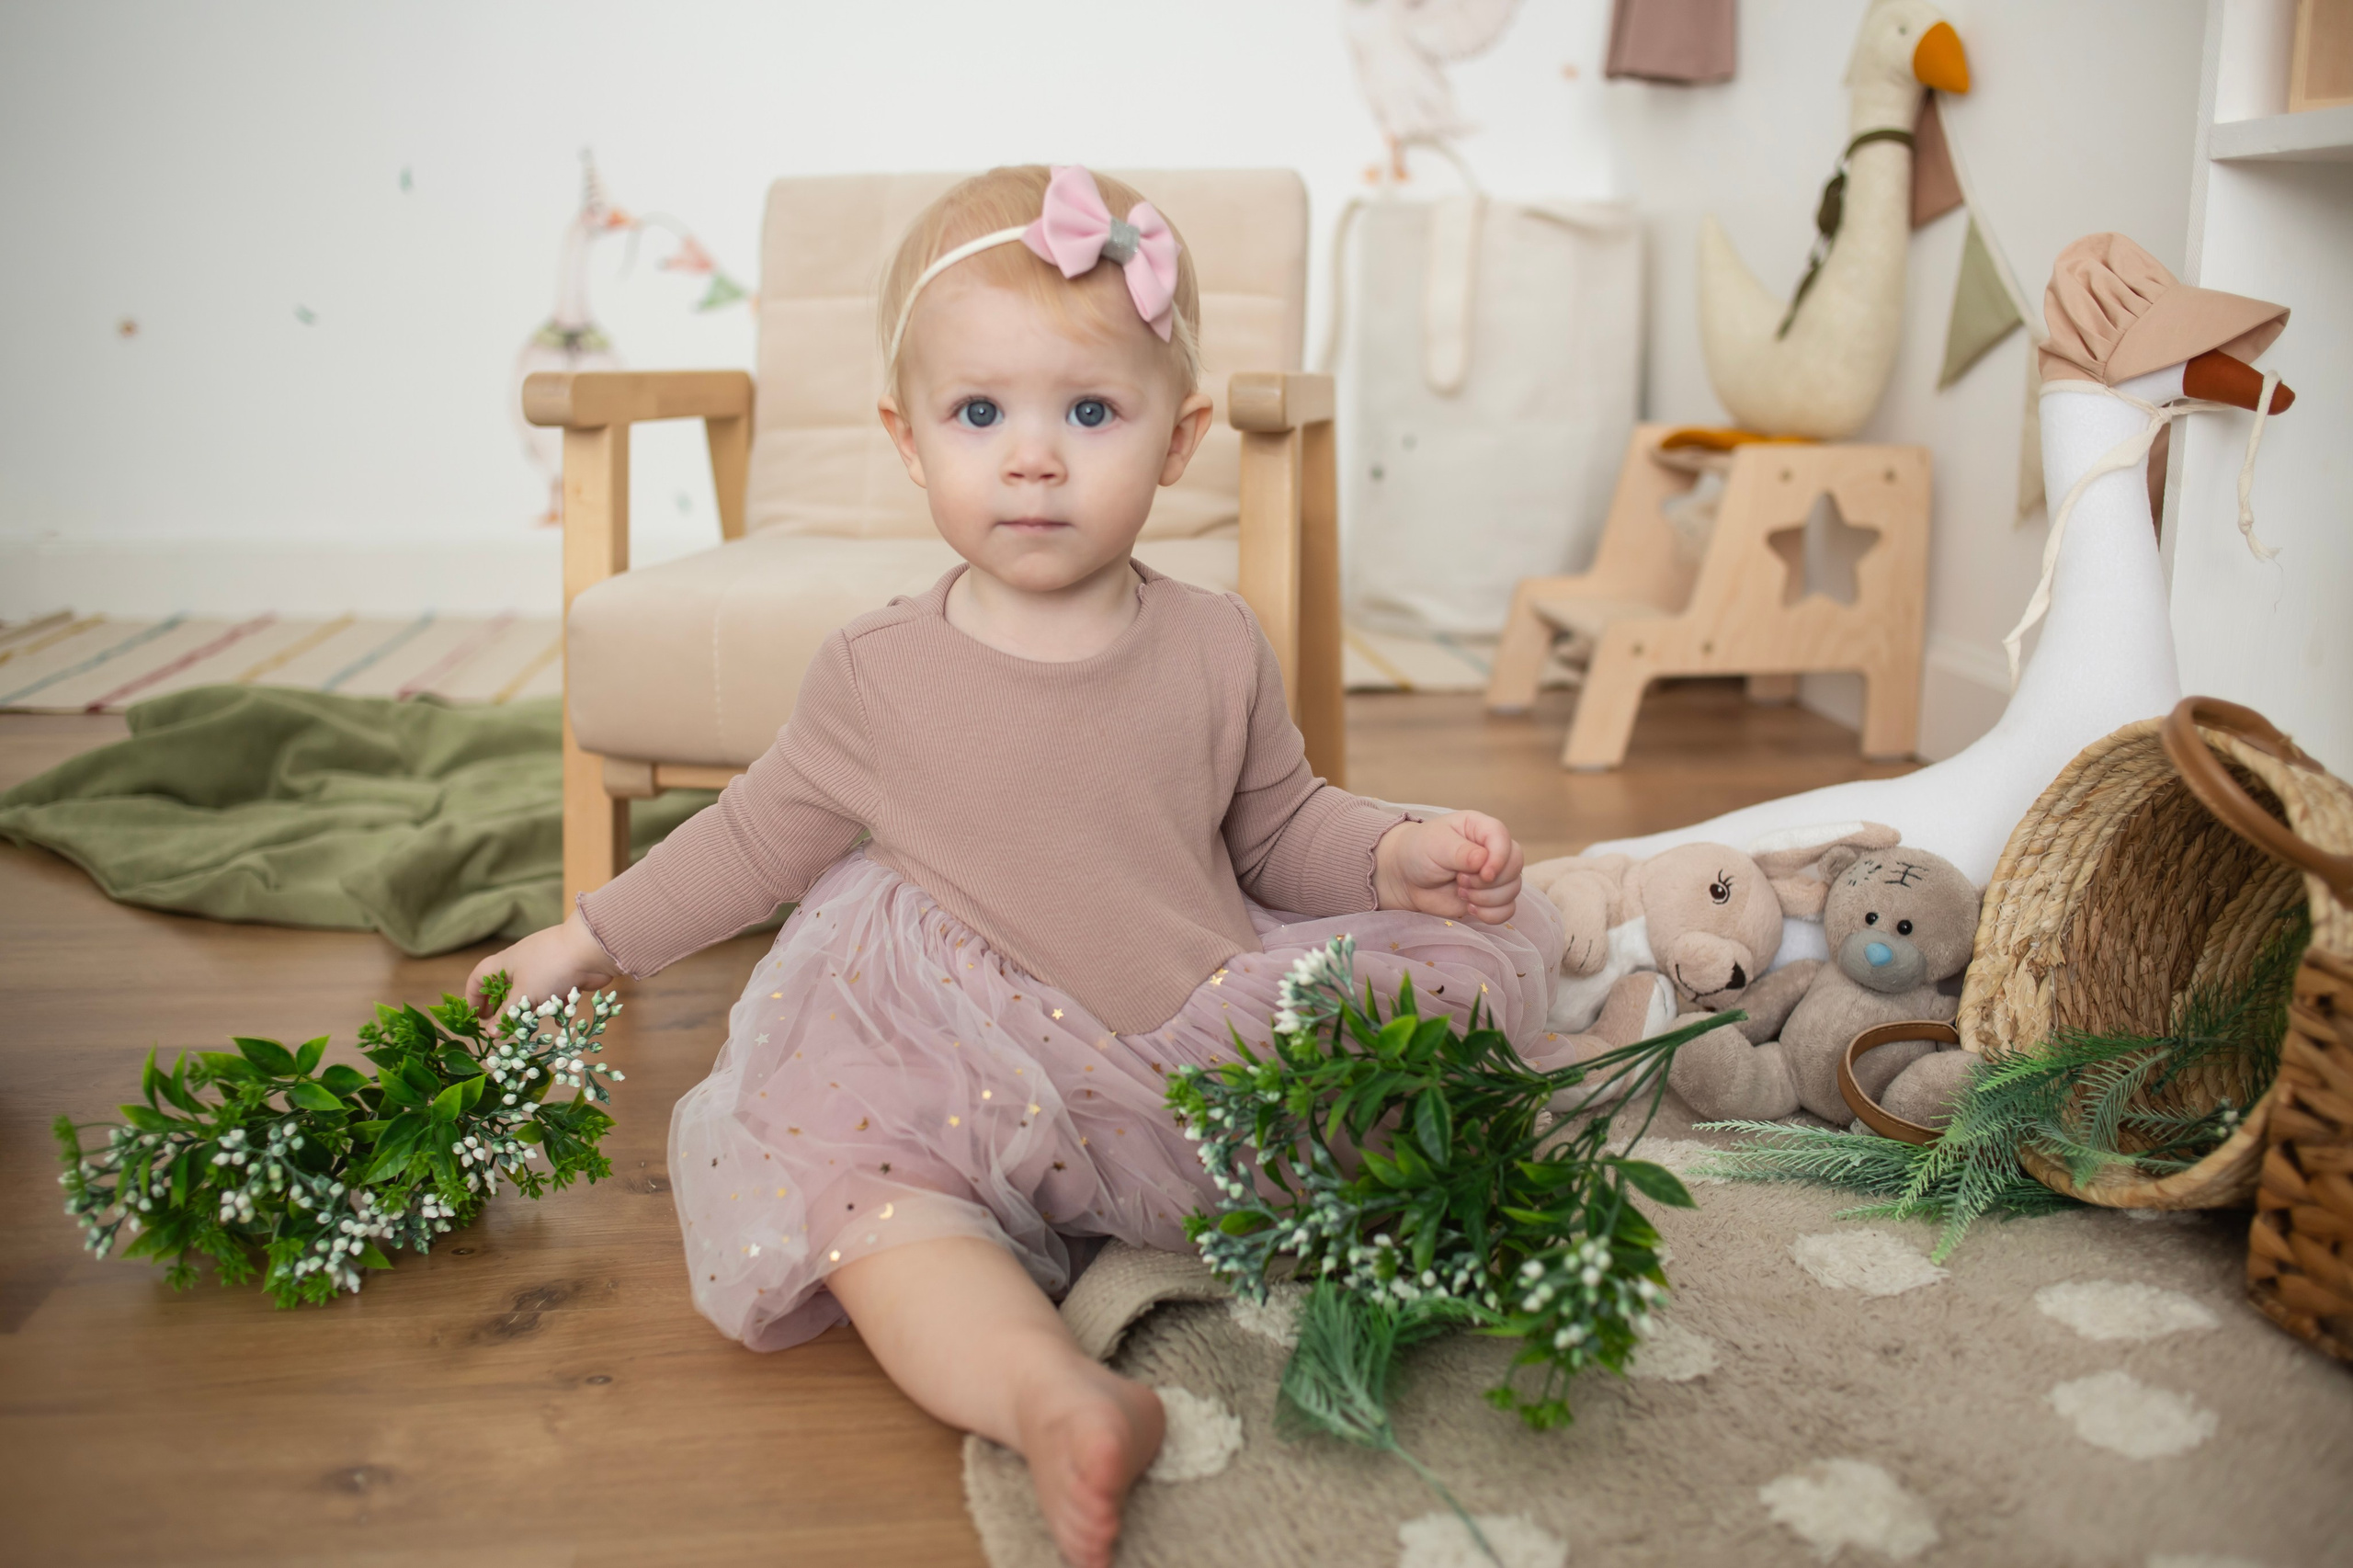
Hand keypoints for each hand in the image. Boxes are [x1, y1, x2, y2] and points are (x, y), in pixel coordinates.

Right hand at [466, 909, 616, 1014]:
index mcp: (506, 962)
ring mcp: (544, 969)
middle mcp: (522, 964)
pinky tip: (555, 1021)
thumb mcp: (524, 994)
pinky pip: (552, 995)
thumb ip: (507, 1013)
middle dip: (500, 1007)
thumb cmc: (550, 968)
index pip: (479, 977)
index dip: (473, 996)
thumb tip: (490, 1031)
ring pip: (530, 993)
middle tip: (497, 1027)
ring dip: (527, 1010)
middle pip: (504, 987)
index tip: (474, 1017)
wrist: (592, 950)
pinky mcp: (564, 976)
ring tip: (524, 1029)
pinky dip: (551, 1007)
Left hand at [1372, 811, 1522, 924]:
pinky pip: (1507, 910)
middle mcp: (1493, 850)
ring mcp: (1494, 875)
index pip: (1503, 839)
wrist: (1405, 878)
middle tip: (1461, 882)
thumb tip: (1484, 860)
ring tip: (1460, 892)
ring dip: (1487, 898)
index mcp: (1481, 828)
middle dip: (1489, 882)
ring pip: (1513, 890)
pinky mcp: (1490, 898)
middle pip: (1515, 866)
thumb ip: (1461, 852)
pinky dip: (1492, 914)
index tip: (1483, 874)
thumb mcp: (1435, 845)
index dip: (1499, 858)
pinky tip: (1471, 908)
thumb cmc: (1418, 852)